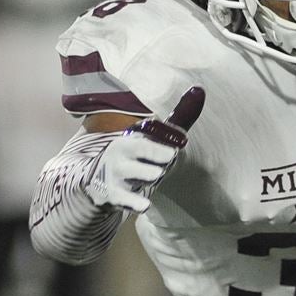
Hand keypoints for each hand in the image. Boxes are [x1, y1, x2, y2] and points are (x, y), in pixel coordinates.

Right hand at [87, 87, 204, 212]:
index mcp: (131, 137)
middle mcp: (120, 152)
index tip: (175, 150)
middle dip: (162, 157)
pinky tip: (145, 205)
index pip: (151, 133)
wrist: (95, 183)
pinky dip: (136, 202)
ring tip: (152, 175)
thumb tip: (199, 90)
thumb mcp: (152, 137)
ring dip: (152, 176)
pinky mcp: (112, 195)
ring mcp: (115, 174)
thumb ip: (179, 118)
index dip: (164, 143)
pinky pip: (127, 199)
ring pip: (143, 174)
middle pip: (146, 150)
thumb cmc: (136, 157)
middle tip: (163, 162)